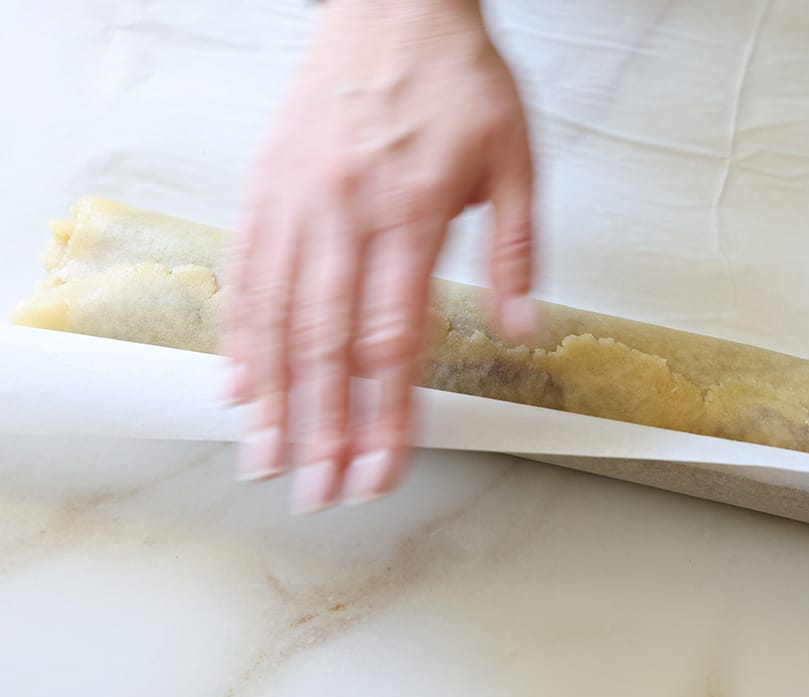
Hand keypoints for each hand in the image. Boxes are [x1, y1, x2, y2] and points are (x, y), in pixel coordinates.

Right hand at [225, 0, 534, 512]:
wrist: (395, 3)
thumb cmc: (456, 79)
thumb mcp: (516, 161)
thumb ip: (517, 253)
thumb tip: (525, 331)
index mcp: (408, 216)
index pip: (392, 343)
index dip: (385, 419)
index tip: (381, 472)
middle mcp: (343, 216)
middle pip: (327, 347)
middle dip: (323, 430)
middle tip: (318, 491)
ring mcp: (297, 204)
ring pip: (276, 319)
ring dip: (271, 399)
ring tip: (265, 459)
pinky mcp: (267, 189)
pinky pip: (247, 273)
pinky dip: (241, 335)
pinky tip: (238, 382)